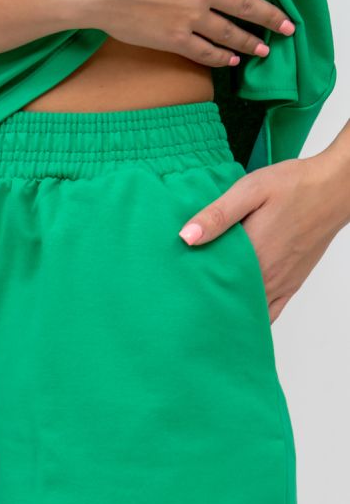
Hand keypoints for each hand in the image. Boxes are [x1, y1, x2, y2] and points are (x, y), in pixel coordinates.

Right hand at [67, 0, 297, 67]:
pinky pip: (204, 52)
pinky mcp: (171, 40)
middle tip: (288, 26)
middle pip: (249, 4)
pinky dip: (220, 58)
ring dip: (250, 42)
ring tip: (263, 49)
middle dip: (273, 16)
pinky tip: (230, 60)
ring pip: (230, 33)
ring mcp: (189, 18)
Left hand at [177, 137, 349, 321]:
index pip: (210, 283)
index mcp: (252, 254)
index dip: (188, 287)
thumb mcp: (250, 190)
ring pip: (246, 311)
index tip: (169, 286)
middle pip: (226, 300)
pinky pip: (269, 314)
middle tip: (177, 300)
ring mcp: (280, 284)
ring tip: (199, 308)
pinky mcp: (291, 285)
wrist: (335, 189)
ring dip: (224, 311)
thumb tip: (185, 236)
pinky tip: (233, 316)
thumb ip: (217, 215)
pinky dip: (250, 318)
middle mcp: (267, 276)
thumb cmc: (295, 185)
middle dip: (202, 302)